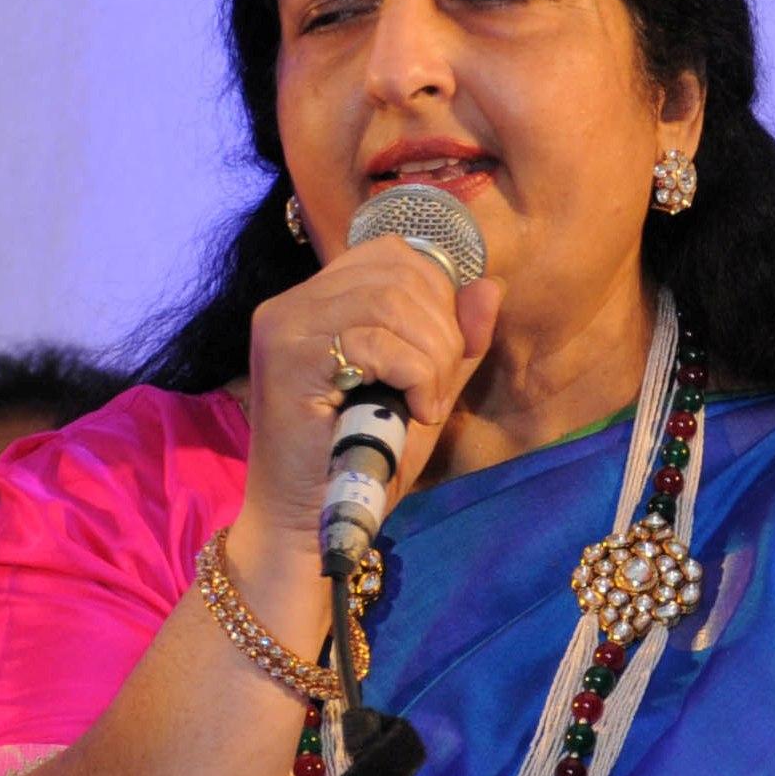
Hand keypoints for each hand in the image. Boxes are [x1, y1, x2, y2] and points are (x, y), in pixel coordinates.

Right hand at [237, 236, 503, 562]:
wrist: (311, 521)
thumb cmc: (366, 458)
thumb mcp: (426, 388)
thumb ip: (457, 340)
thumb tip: (488, 286)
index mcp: (320, 300)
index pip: (392, 254)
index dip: (437, 294)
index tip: (443, 355)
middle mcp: (294, 302)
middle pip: (398, 272)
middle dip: (442, 329)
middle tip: (438, 387)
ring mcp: (285, 325)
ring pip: (390, 301)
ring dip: (431, 356)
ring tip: (427, 403)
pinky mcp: (289, 357)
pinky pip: (377, 341)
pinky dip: (415, 375)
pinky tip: (414, 410)